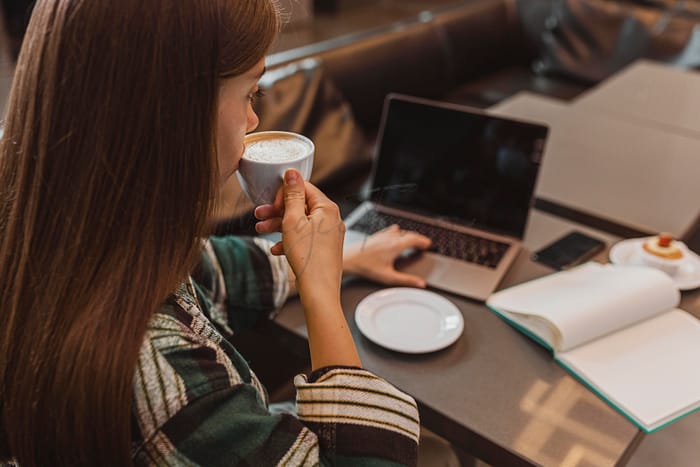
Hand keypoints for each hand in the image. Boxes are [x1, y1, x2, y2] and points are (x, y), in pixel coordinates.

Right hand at [256, 170, 359, 369]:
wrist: (319, 291)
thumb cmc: (308, 257)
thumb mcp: (293, 221)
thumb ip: (292, 195)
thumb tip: (292, 173)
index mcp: (327, 208)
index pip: (305, 188)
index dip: (284, 193)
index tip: (271, 202)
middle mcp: (332, 219)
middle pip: (301, 206)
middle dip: (278, 211)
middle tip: (259, 214)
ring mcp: (329, 235)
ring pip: (301, 223)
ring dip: (280, 226)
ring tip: (260, 230)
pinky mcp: (325, 248)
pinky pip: (305, 238)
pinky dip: (290, 241)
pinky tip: (277, 250)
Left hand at [343, 224, 431, 287]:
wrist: (350, 260)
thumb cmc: (366, 268)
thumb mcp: (389, 277)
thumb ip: (406, 280)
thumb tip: (420, 283)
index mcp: (395, 246)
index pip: (414, 239)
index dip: (423, 241)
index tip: (428, 244)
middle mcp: (389, 238)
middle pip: (408, 234)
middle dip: (418, 238)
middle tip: (423, 244)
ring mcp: (382, 236)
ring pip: (399, 232)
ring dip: (408, 235)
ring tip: (412, 240)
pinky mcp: (375, 236)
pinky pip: (389, 231)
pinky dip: (396, 231)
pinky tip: (395, 230)